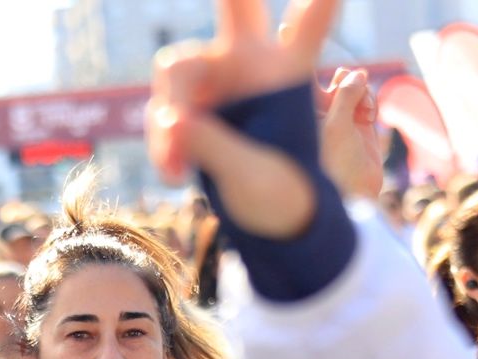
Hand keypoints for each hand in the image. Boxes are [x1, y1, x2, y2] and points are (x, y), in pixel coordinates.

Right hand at [146, 0, 340, 237]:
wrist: (266, 218)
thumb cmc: (281, 195)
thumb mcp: (253, 178)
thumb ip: (216, 147)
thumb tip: (173, 122)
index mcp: (286, 74)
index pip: (306, 28)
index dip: (316, 7)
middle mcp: (250, 63)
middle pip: (237, 4)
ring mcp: (216, 78)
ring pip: (176, 71)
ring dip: (168, 118)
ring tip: (174, 167)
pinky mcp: (189, 102)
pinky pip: (161, 109)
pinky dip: (161, 142)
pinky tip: (173, 172)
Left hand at [316, 66, 382, 200]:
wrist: (357, 191)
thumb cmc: (336, 163)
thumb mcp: (336, 125)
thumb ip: (345, 95)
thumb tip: (358, 73)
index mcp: (302, 114)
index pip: (303, 83)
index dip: (309, 67)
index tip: (319, 62)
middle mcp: (319, 114)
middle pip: (332, 81)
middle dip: (344, 81)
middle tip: (346, 81)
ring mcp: (340, 117)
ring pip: (352, 88)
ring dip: (360, 91)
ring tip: (364, 109)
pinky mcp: (360, 123)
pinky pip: (366, 98)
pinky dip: (370, 101)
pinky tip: (370, 115)